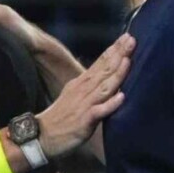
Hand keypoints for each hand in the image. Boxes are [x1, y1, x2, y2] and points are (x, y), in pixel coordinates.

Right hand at [35, 33, 133, 157]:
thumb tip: (106, 75)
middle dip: (119, 54)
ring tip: (128, 60)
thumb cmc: (61, 117)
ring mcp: (84, 104)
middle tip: (132, 39)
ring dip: (117, 74)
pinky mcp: (84, 121)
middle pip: (104, 70)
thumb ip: (90, 85)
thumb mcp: (74, 95)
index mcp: (81, 83)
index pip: (100, 63)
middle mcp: (83, 90)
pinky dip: (111, 104)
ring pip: (104, 87)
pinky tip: (122, 97)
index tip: (127, 36)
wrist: (41, 136)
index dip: (114, 50)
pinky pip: (99, 111)